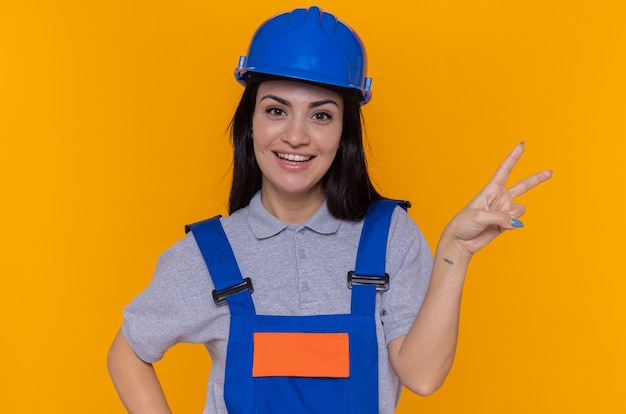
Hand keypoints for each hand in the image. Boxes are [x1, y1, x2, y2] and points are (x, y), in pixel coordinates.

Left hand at [441, 142, 552, 257]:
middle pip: (523, 186)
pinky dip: (511, 225)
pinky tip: (500, 228)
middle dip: (537, 179)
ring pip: (520, 209)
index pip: (504, 170)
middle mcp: (500, 198)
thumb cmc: (463, 224)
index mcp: (490, 190)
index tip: (522, 145)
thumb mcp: (479, 216)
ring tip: (496, 221)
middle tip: (550, 172)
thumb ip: (500, 217)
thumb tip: (516, 223)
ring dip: (512, 216)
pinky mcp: (506, 224)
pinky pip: (517, 221)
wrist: (460, 242)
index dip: (513, 157)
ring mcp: (504, 211)